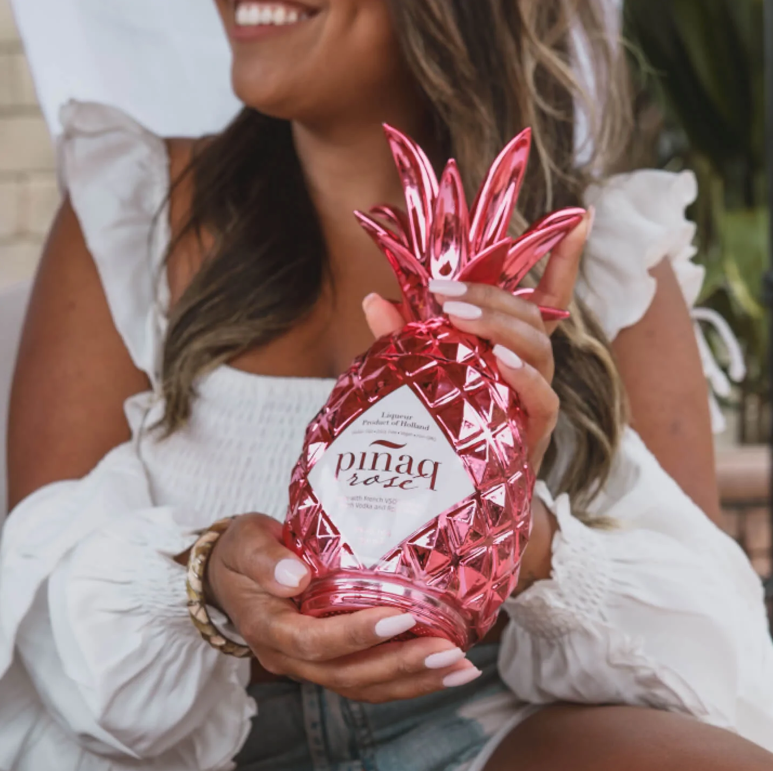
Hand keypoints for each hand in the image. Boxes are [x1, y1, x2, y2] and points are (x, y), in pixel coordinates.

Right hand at [206, 513, 482, 702]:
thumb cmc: (243, 551)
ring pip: (364, 685)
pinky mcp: (331, 660)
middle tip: (449, 650)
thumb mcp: (245, 542)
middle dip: (401, 665)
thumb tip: (296, 577)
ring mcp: (312, 663)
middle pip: (348, 674)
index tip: (401, 615)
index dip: (357, 634)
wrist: (234, 571)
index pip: (314, 642)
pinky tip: (444, 669)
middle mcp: (290, 656)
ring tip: (460, 668)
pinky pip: (369, 679)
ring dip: (415, 680)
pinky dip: (408, 678)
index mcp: (268, 628)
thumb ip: (265, 557)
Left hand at [364, 211, 591, 476]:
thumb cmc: (446, 421)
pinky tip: (497, 360)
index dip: (565, 255)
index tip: (583, 214)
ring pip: (536, 346)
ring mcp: (538, 391)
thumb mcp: (420, 370)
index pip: (547, 292)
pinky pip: (541, 395)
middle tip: (442, 292)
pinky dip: (522, 375)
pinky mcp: (537, 426)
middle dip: (488, 294)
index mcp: (512, 339)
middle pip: (529, 313)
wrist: (464, 488)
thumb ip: (403, 336)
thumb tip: (373, 298)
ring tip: (458, 318)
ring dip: (498, 326)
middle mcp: (532, 359)